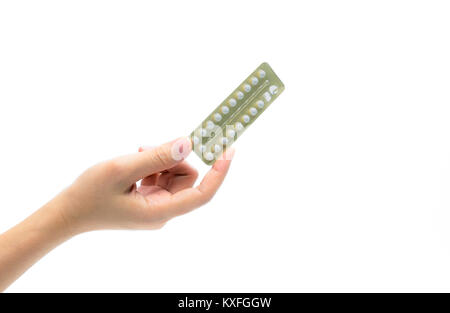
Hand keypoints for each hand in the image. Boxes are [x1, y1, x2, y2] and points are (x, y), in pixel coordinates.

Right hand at [55, 137, 233, 234]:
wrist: (68, 212)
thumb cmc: (90, 194)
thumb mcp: (122, 169)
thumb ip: (156, 156)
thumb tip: (187, 143)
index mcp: (160, 212)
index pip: (202, 194)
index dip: (219, 172)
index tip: (229, 149)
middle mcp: (163, 212)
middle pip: (186, 179)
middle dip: (173, 158)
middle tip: (147, 147)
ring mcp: (156, 208)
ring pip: (175, 176)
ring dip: (161, 160)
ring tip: (137, 154)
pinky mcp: (149, 202)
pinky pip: (162, 178)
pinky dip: (153, 166)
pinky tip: (135, 164)